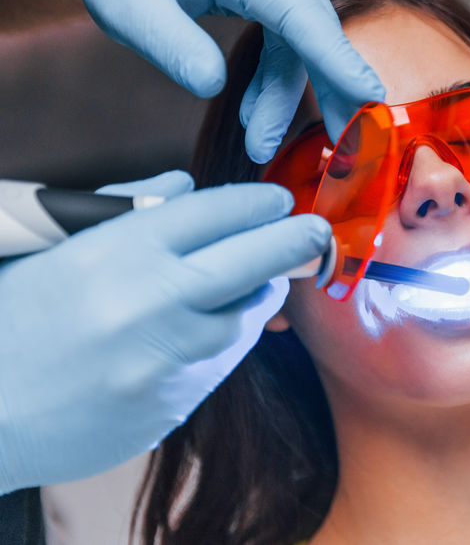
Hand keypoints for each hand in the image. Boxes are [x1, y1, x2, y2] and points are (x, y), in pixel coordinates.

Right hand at [0, 171, 329, 493]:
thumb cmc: (10, 320)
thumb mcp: (51, 248)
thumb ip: (124, 210)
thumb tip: (185, 186)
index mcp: (117, 251)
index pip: (214, 211)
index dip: (257, 203)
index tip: (278, 200)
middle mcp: (151, 302)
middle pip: (254, 259)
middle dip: (295, 239)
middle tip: (318, 231)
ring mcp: (167, 359)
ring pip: (248, 316)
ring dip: (260, 294)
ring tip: (260, 280)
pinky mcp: (174, 403)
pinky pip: (224, 360)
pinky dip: (231, 337)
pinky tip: (219, 325)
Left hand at [68, 0, 384, 161]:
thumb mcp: (128, 4)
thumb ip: (169, 41)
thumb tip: (211, 86)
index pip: (301, 14)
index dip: (337, 58)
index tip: (369, 95)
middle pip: (316, 32)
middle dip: (331, 91)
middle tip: (344, 144)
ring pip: (299, 47)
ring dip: (283, 100)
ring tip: (258, 146)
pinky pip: (281, 46)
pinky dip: (270, 86)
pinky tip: (249, 118)